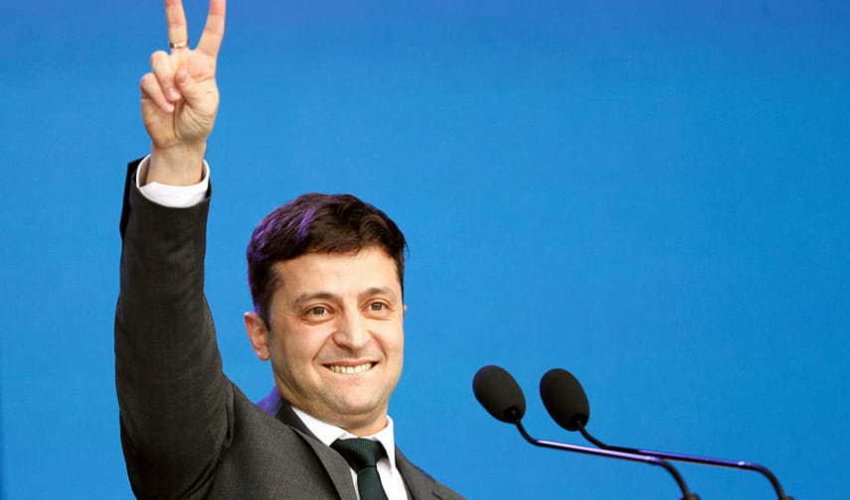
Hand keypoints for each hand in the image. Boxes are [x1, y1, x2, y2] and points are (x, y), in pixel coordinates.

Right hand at [139, 0, 225, 184]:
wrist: (180, 140)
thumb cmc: (198, 122)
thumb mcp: (205, 105)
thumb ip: (193, 86)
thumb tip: (178, 70)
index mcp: (204, 64)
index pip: (211, 36)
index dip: (214, 16)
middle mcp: (183, 62)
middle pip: (176, 29)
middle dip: (173, 9)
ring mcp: (164, 71)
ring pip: (159, 59)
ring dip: (167, 81)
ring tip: (175, 101)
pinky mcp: (148, 83)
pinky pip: (150, 80)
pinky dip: (159, 95)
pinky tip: (166, 108)